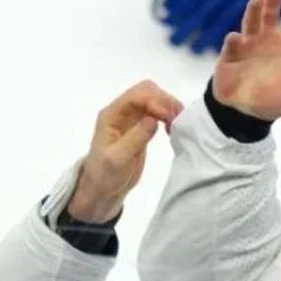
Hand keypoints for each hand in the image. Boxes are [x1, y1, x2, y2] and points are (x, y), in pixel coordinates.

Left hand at [68, 81, 183, 223]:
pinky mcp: (141, 127)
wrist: (103, 188)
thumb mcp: (118, 159)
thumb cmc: (105, 175)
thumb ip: (135, 138)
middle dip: (164, 100)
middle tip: (176, 120)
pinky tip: (172, 129)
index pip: (135, 96)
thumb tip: (153, 120)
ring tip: (176, 125)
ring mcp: (132, 118)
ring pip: (154, 99)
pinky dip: (167, 116)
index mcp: (111, 115)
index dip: (154, 101)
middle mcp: (121, 112)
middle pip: (146, 91)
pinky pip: (157, 113)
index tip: (167, 117)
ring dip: (168, 107)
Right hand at [213, 0, 280, 120]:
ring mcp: (247, 46)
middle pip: (271, 11)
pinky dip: (234, 40)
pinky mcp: (229, 56)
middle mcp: (266, 40)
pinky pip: (233, 44)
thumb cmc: (273, 103)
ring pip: (251, 22)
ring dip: (254, 11)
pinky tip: (237, 38)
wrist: (245, 116)